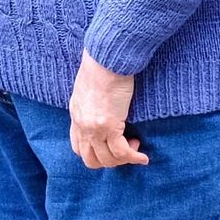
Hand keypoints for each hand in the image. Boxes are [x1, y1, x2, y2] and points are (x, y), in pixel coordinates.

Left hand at [69, 51, 148, 169]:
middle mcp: (82, 125)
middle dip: (108, 162)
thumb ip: (92, 102)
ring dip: (122, 160)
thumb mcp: (88, 87)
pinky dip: (134, 158)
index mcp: (76, 115)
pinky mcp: (110, 126)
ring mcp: (94, 128)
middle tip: (123, 151)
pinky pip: (122, 152)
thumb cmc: (102, 65)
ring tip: (135, 147)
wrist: (107, 57)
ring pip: (107, 159)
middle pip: (90, 159)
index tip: (109, 148)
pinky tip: (143, 158)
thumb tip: (104, 108)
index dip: (94, 153)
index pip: (78, 146)